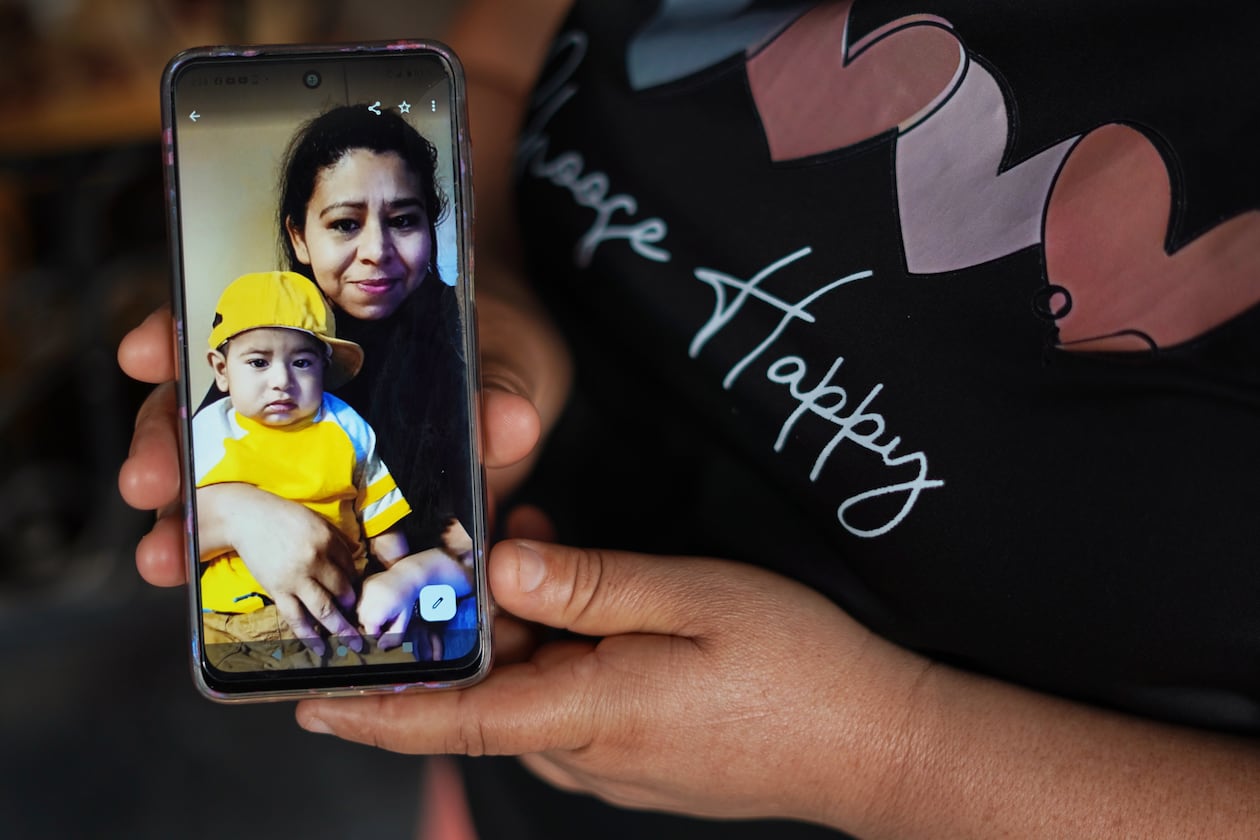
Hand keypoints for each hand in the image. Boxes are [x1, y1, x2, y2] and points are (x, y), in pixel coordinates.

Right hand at [116, 284, 569, 586]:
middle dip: (164, 445)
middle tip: (150, 480)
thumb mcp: (504, 364)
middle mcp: (292, 394)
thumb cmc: (498, 357)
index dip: (181, 337)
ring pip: (216, 481)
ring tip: (166, 556)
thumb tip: (511, 424)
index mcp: (324, 339)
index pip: (234, 330)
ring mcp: (295, 455)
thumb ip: (498, 391)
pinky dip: (225, 556)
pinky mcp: (312, 509)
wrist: (511, 398)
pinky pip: (259, 532)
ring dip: (182, 518)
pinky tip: (203, 580)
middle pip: (204, 413)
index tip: (151, 351)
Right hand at [200, 482, 360, 652]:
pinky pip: (295, 617)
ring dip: (340, 629)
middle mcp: (315, 561)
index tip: (358, 596)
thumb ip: (338, 539)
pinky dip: (308, 635)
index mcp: (328, 541)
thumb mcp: (317, 521)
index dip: (356, 584)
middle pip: (342, 591)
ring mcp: (295, 579)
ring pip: (323, 609)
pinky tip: (319, 647)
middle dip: (353, 609)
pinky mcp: (277, 590)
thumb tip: (357, 554)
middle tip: (364, 625)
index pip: (350, 569)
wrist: (247, 519)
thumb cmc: (284, 518)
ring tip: (352, 644)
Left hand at [294, 540, 930, 831]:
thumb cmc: (797, 669)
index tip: (305, 699)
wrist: (878, 748)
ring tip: (543, 554)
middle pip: (488, 695)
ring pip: (530, 695)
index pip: (450, 721)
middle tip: (481, 545)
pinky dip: (559, 652)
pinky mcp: (640, 762)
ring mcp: (614, 766)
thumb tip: (498, 572)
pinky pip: (570, 706)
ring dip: (522, 631)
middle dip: (469, 625)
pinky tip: (590, 601)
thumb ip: (590, 586)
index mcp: (586, 714)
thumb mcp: (697, 600)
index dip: (373, 710)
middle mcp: (585, 754)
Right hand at [358, 549, 472, 642]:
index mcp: (374, 615)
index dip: (379, 632)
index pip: (370, 633)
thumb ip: (394, 636)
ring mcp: (361, 593)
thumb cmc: (407, 600)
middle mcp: (364, 604)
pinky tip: (378, 598)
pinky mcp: (361, 585)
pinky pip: (358, 600)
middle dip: (372, 623)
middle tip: (387, 615)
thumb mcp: (404, 620)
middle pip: (362, 623)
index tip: (389, 625)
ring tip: (383, 606)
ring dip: (367, 613)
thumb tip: (381, 647)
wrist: (407, 576)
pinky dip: (365, 602)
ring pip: (358, 612)